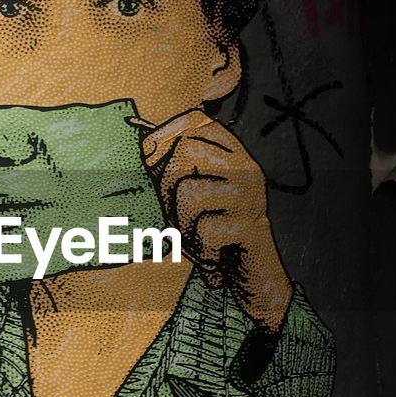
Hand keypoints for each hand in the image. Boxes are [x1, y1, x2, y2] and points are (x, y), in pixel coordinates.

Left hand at [141, 110, 291, 331]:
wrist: (252, 278)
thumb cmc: (212, 232)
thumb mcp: (190, 194)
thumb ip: (170, 169)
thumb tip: (143, 145)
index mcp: (233, 153)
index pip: (195, 119)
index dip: (164, 135)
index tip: (150, 159)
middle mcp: (247, 168)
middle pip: (184, 153)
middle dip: (168, 189)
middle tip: (182, 217)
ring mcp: (251, 196)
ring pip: (189, 194)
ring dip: (183, 226)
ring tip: (200, 238)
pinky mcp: (252, 227)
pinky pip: (204, 232)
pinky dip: (201, 252)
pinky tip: (215, 257)